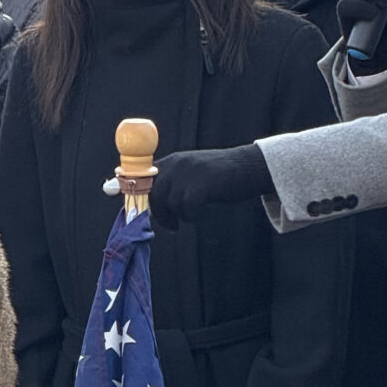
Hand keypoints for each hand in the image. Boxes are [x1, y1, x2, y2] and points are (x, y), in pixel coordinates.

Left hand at [150, 145, 272, 230]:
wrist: (249, 166)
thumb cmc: (220, 175)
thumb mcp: (192, 172)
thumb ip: (172, 182)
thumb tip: (151, 205)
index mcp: (172, 161)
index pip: (142, 178)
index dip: (138, 194)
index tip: (141, 209)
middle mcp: (177, 163)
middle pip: (154, 194)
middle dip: (160, 214)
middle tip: (172, 225)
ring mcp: (190, 172)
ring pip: (170, 203)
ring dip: (179, 216)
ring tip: (190, 217)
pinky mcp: (203, 183)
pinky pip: (187, 207)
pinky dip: (191, 216)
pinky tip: (199, 214)